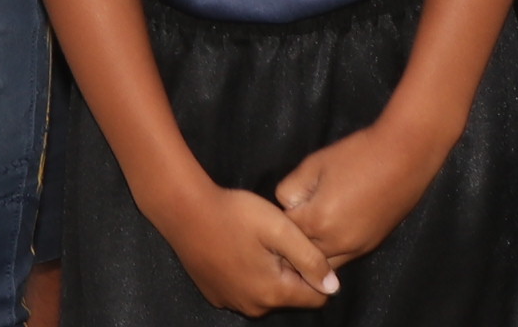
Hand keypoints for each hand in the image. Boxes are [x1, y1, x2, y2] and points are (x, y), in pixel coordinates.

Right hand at [144, 176, 340, 313]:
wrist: (184, 211)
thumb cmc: (235, 215)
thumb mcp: (279, 228)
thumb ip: (310, 258)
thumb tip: (333, 286)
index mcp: (273, 292)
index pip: (316, 298)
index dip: (315, 271)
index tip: (302, 246)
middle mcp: (253, 307)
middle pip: (290, 295)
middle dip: (292, 271)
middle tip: (278, 238)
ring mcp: (232, 303)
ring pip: (267, 293)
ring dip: (269, 273)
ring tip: (257, 241)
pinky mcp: (216, 295)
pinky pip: (245, 290)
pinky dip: (248, 274)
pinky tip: (238, 248)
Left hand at [275, 114, 446, 264]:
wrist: (404, 156)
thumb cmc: (357, 155)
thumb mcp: (314, 164)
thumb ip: (291, 189)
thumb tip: (287, 205)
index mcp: (317, 221)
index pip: (283, 233)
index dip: (277, 220)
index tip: (273, 214)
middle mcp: (336, 243)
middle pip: (300, 256)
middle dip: (291, 243)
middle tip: (283, 229)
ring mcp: (356, 249)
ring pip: (321, 266)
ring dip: (311, 254)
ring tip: (305, 236)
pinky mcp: (370, 247)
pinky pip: (342, 261)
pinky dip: (331, 253)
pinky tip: (328, 236)